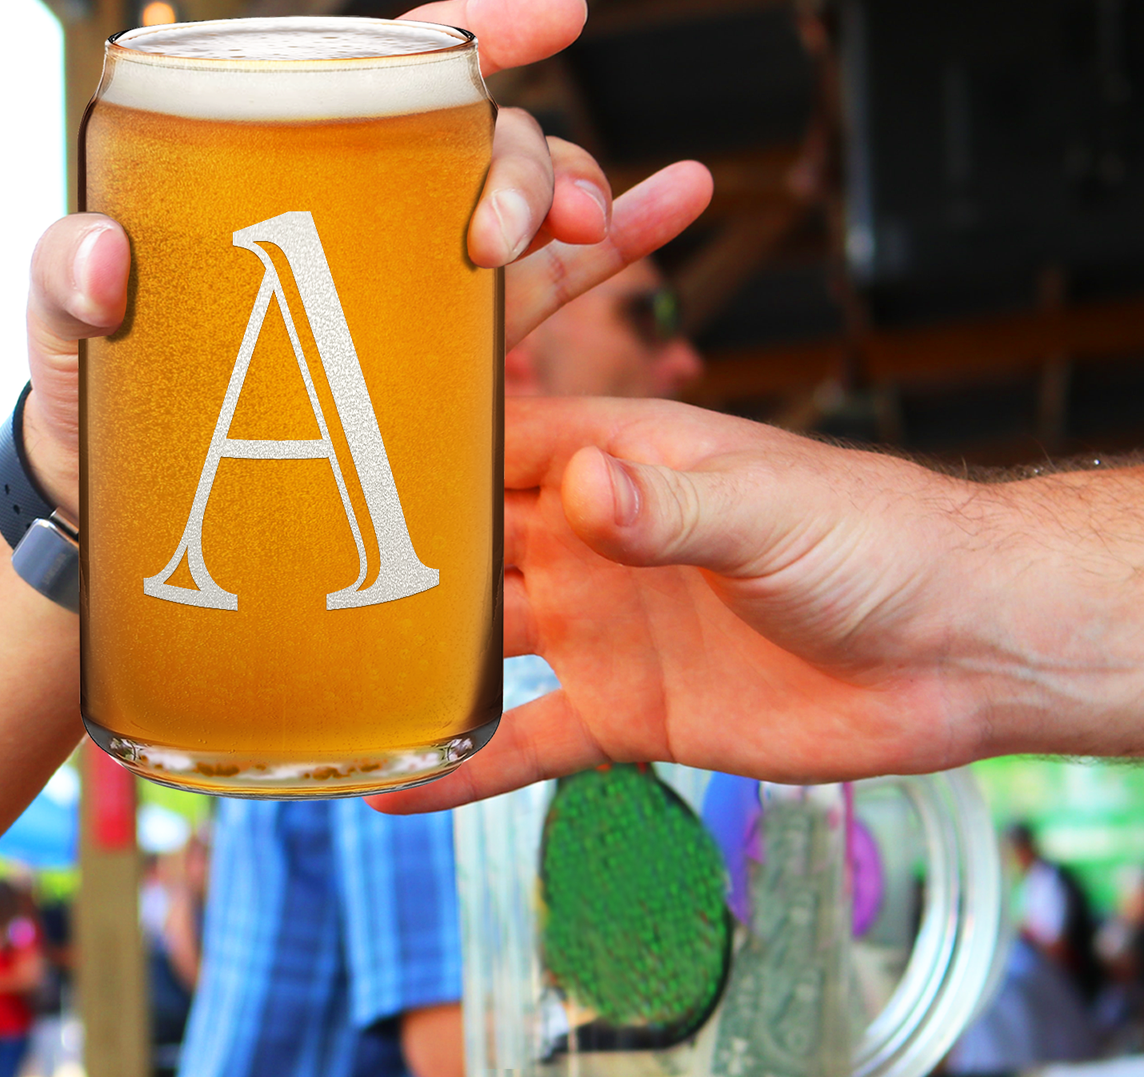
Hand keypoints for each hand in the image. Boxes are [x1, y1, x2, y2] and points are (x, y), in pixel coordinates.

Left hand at [20, 0, 711, 519]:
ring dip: (584, 203)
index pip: (391, 80)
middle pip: (483, 149)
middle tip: (511, 233)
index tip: (553, 17)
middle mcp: (374, 216)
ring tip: (600, 230)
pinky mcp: (454, 354)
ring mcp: (422, 283)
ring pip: (531, 214)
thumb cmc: (103, 399)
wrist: (147, 500)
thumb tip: (109, 256)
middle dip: (525, 165)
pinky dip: (621, 246)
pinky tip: (677, 205)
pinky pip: (555, 290)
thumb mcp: (67, 331)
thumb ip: (66, 281)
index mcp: (296, 178)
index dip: (476, 37)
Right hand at [373, 398, 1143, 812]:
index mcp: (620, 466)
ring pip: (487, 644)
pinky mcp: (629, 712)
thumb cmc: (870, 538)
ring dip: (414, 663)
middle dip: (391, 557)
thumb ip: (673, 504)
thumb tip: (582, 487)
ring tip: (318, 682)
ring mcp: (605, 629)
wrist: (949, 647)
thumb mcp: (771, 509)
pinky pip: (531, 741)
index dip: (418, 450)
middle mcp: (595, 542)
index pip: (497, 445)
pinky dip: (469, 764)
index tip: (321, 456)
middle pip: (470, 545)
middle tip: (286, 581)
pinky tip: (399, 790)